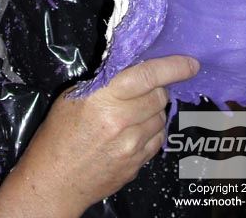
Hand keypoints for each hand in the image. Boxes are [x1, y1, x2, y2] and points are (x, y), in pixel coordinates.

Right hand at [0, 54, 198, 217]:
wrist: (54, 181)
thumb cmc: (58, 134)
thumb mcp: (73, 97)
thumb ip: (105, 82)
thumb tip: (132, 68)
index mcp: (104, 99)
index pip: (148, 76)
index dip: (173, 66)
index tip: (191, 63)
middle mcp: (122, 122)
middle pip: (159, 96)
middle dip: (158, 87)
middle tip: (145, 87)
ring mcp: (132, 147)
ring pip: (161, 117)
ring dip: (154, 109)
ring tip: (134, 111)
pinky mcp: (137, 164)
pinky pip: (158, 139)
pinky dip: (152, 130)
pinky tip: (135, 130)